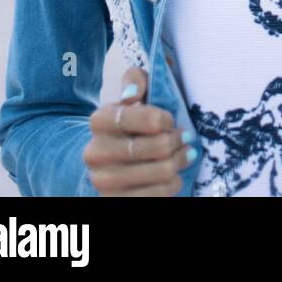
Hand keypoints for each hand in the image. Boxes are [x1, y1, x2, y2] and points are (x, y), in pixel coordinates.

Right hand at [82, 65, 195, 195]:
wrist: (108, 160)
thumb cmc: (130, 122)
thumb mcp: (132, 94)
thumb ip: (136, 80)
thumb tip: (131, 94)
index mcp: (99, 120)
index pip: (138, 117)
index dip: (161, 118)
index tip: (171, 120)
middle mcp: (95, 153)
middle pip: (154, 147)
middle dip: (176, 141)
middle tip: (186, 138)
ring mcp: (104, 182)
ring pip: (160, 172)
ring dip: (179, 162)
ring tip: (184, 155)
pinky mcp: (115, 202)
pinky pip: (157, 196)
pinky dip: (173, 184)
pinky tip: (174, 175)